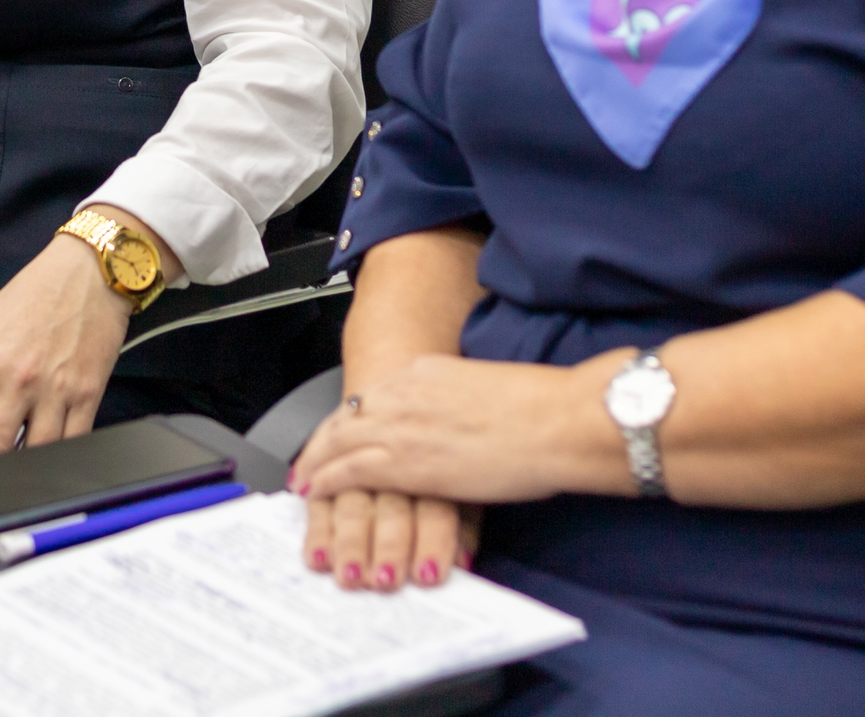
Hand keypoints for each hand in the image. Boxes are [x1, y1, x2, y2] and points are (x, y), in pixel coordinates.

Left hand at [0, 232, 134, 461]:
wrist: (90, 271)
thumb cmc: (36, 291)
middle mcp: (20, 381)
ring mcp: (57, 392)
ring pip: (33, 455)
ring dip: (17, 470)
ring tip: (5, 476)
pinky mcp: (88, 396)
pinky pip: (72, 443)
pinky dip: (57, 459)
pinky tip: (45, 462)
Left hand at [288, 353, 611, 589]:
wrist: (560, 420)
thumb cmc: (544, 408)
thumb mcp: (488, 389)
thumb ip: (459, 402)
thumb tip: (458, 420)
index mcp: (425, 372)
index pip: (372, 396)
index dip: (351, 419)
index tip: (340, 433)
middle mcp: (404, 393)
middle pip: (345, 417)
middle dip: (321, 442)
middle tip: (306, 460)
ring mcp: (400, 426)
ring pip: (338, 443)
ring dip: (316, 464)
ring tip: (303, 482)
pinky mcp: (405, 462)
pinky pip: (349, 471)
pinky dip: (326, 481)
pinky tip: (313, 492)